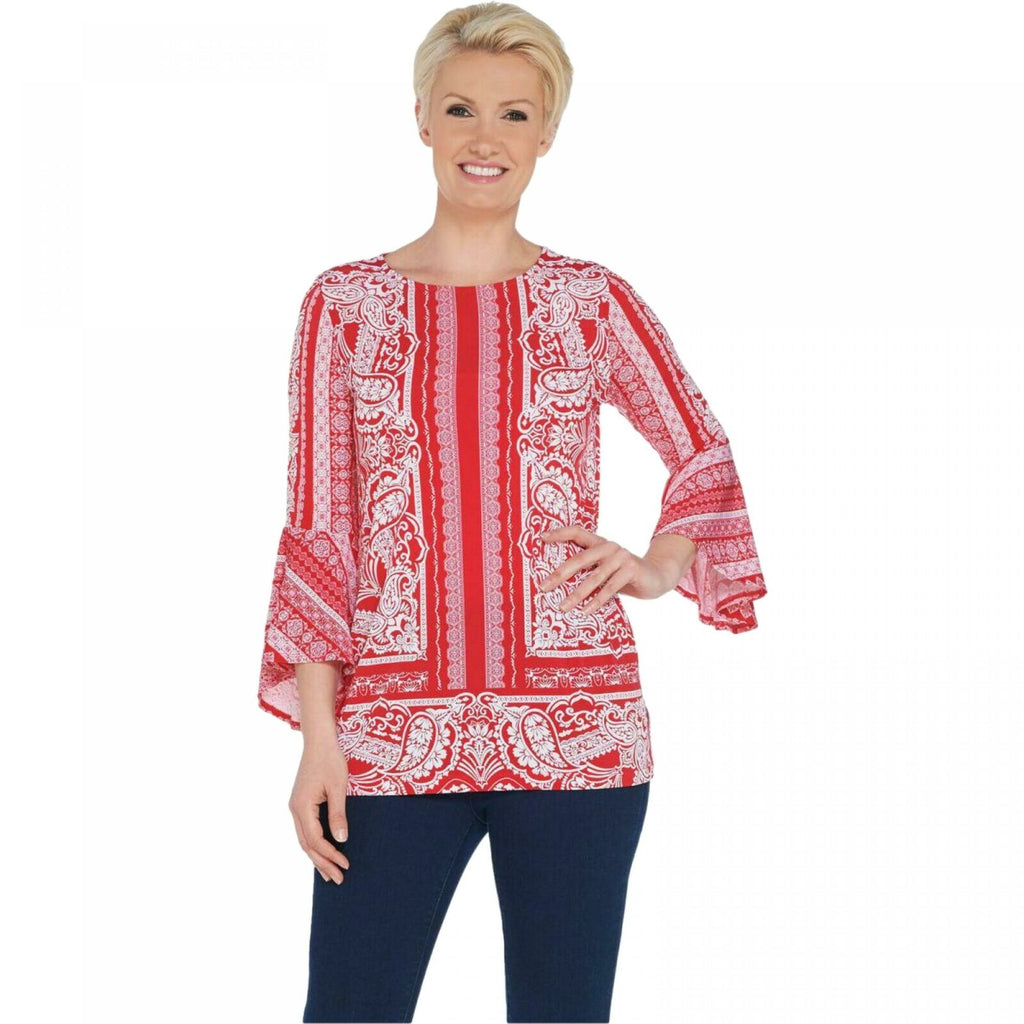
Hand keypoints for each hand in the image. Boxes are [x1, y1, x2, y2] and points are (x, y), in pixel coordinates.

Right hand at [288, 740, 351, 884]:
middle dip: (322, 863)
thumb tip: (341, 839)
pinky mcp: (300, 803)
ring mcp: (295, 807)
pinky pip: (305, 830)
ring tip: (328, 874)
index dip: (330, 855)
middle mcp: (295, 810)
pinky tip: (321, 852)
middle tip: (337, 879)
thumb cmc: (330, 760)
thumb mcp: (338, 786)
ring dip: (316, 857)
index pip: (315, 840)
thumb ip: (338, 813)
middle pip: (307, 845)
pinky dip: (313, 844)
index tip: (345, 865)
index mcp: (302, 807)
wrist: (319, 741)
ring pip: (304, 839)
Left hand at [537, 525, 684, 613]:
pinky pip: (610, 588)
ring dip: (576, 593)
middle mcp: (609, 547)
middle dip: (560, 574)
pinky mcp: (631, 570)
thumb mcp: (606, 570)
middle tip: (543, 587)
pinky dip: (597, 601)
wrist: (657, 577)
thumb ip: (588, 570)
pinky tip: (585, 611)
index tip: (541, 538)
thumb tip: (557, 583)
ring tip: (562, 606)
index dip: (560, 533)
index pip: (577, 532)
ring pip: (594, 577)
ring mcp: (621, 557)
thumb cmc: (625, 575)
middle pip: (580, 558)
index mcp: (600, 543)